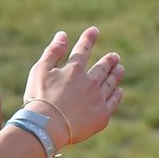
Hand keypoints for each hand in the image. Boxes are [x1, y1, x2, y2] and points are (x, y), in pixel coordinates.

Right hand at [22, 26, 123, 147]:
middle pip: (103, 68)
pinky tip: (118, 90)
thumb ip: (52, 52)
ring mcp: (97, 98)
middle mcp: (90, 81)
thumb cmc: (39, 100)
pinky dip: (116, 94)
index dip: (88, 39)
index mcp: (74, 70)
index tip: (94, 31)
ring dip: (116, 74)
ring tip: (119, 69)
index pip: (82, 51)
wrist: (46, 127)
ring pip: (111, 83)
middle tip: (114, 57)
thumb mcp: (39, 72)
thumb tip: (62, 34)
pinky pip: (113, 101)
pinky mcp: (102, 115)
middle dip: (109, 60)